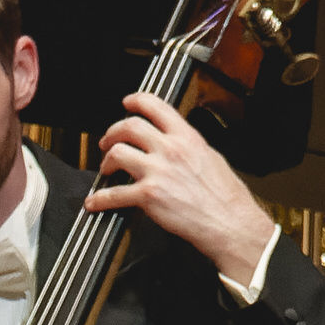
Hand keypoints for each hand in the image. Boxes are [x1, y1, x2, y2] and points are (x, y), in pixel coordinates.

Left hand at [88, 93, 274, 289]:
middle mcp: (170, 150)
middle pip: (129, 126)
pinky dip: (100, 199)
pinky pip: (114, 194)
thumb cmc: (225, 197)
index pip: (156, 106)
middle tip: (108, 142)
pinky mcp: (148, 196)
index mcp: (187, 138)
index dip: (136, 101)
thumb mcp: (211, 158)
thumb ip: (189, 147)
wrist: (229, 223)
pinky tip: (96, 202)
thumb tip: (176, 144)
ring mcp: (158, 172)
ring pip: (117, 153)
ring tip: (106, 170)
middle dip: (113, 133)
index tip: (127, 103)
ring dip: (106, 161)